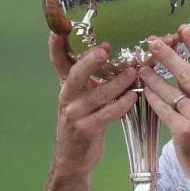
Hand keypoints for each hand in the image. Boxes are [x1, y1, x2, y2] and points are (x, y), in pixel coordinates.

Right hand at [48, 32, 138, 177]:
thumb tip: (110, 54)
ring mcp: (75, 114)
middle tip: (105, 49)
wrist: (73, 158)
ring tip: (133, 72)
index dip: (56, 48)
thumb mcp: (81, 98)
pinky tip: (133, 97)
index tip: (57, 32)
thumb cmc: (83, 122)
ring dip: (118, 82)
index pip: (59, 63)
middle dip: (90, 61)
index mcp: (67, 87)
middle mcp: (67, 98)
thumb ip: (90, 80)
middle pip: (76, 75)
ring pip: (98, 94)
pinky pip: (107, 114)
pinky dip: (121, 105)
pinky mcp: (87, 129)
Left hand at [138, 25, 189, 185]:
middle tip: (152, 41)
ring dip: (153, 76)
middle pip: (187, 72)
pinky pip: (163, 108)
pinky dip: (152, 97)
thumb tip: (187, 66)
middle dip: (167, 54)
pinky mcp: (183, 131)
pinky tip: (144, 89)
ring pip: (171, 90)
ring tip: (141, 66)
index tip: (183, 29)